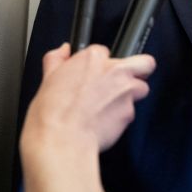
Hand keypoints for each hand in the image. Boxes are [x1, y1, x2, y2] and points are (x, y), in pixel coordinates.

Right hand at [22, 43, 154, 153]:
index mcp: (93, 59)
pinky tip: (105, 122)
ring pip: (142, 89)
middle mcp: (114, 71)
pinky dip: (121, 117)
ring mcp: (125, 92)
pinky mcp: (130, 113)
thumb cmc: (53, 113)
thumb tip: (62, 51)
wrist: (62, 140)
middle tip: (124, 81)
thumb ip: (57, 59)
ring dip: (131, 96)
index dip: (101, 64)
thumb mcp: (47, 78)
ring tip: (111, 106)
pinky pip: (131, 112)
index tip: (95, 74)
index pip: (106, 52)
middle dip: (139, 70)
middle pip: (144, 63)